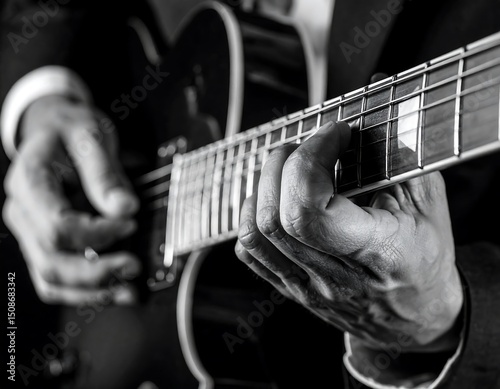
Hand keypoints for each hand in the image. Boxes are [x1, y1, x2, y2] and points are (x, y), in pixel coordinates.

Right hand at [3, 95, 140, 304]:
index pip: (57, 226)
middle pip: (51, 260)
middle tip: (133, 266)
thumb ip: (105, 174)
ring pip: (50, 278)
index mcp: (29, 181)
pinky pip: (55, 280)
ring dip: (92, 291)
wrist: (56, 130)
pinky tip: (113, 291)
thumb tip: (124, 209)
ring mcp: (29, 232)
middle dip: (97, 271)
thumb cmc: (72, 130)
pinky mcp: (43, 243)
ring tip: (128, 290)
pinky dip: (84, 292)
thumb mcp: (92, 137)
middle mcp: (22, 212)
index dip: (97, 233)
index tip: (129, 223)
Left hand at [235, 121, 462, 352]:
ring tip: (285, 168)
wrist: (415, 317)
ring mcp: (306, 286)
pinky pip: (250, 253)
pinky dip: (251, 217)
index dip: (310, 160)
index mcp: (377, 253)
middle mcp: (335, 276)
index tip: (334, 135)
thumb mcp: (430, 206)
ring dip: (261, 187)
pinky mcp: (290, 288)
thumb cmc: (424, 259)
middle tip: (305, 146)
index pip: (310, 209)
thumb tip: (369, 114)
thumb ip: (400, 160)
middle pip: (276, 217)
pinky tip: (274, 200)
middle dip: (281, 165)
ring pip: (255, 234)